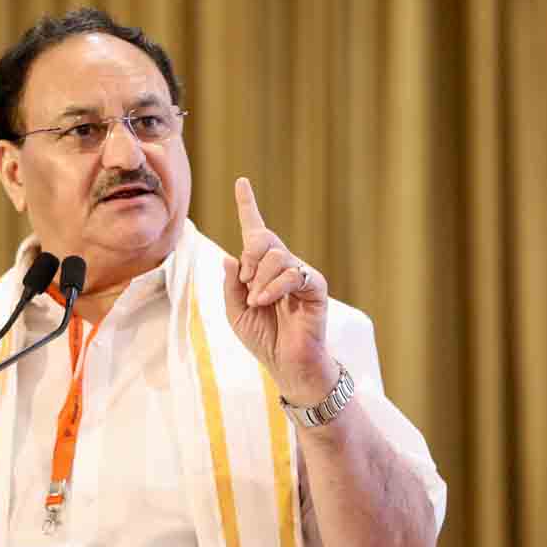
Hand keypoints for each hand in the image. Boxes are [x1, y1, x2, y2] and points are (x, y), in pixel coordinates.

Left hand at [222, 177, 339, 402]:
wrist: (287, 364)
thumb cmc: (263, 338)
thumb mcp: (234, 311)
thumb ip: (231, 284)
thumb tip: (231, 256)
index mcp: (261, 268)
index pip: (255, 230)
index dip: (248, 205)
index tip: (241, 182)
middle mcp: (283, 265)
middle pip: (263, 238)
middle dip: (249, 257)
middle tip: (246, 285)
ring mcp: (301, 274)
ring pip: (276, 256)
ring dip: (259, 280)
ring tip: (257, 301)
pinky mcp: (316, 286)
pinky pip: (293, 274)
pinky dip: (274, 287)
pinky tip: (264, 301)